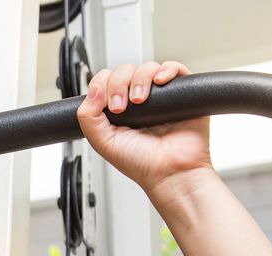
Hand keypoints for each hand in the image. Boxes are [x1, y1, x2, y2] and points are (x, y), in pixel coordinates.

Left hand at [76, 61, 212, 192]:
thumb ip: (88, 117)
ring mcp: (161, 97)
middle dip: (119, 84)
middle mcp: (139, 101)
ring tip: (140, 100)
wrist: (171, 173)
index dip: (103, 86)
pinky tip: (160, 81)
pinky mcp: (183, 94)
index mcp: (119, 111)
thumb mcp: (103, 143)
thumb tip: (94, 88)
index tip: (109, 106)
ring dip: (140, 78)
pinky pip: (175, 69)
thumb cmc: (142, 164)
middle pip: (125, 71)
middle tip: (121, 107)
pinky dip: (167, 69)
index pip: (107, 82)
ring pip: (147, 68)